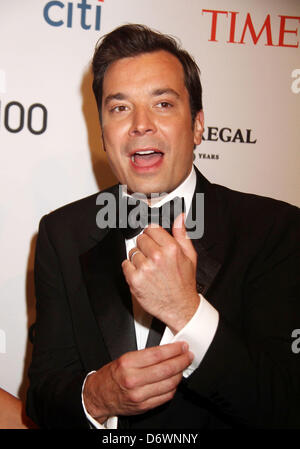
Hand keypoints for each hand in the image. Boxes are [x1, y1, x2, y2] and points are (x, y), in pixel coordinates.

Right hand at [83, 341, 192, 422]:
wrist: (100, 395)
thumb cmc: (112, 375)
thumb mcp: (125, 358)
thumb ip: (146, 355)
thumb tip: (167, 350)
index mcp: (128, 363)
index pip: (157, 354)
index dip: (174, 349)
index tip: (182, 346)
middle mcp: (133, 380)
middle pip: (166, 369)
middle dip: (181, 360)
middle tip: (188, 355)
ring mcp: (139, 395)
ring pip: (169, 383)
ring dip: (180, 374)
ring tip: (183, 366)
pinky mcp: (144, 406)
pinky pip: (166, 396)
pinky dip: (173, 387)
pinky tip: (174, 380)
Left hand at [122, 213, 199, 332]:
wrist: (179, 307)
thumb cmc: (184, 283)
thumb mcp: (190, 256)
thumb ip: (182, 235)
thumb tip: (180, 218)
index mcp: (171, 249)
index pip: (152, 228)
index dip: (153, 234)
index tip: (154, 240)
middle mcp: (157, 257)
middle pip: (141, 239)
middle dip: (146, 246)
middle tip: (154, 257)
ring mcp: (145, 268)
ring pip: (133, 252)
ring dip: (138, 258)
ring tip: (150, 268)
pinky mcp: (135, 279)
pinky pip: (125, 265)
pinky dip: (131, 269)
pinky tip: (143, 275)